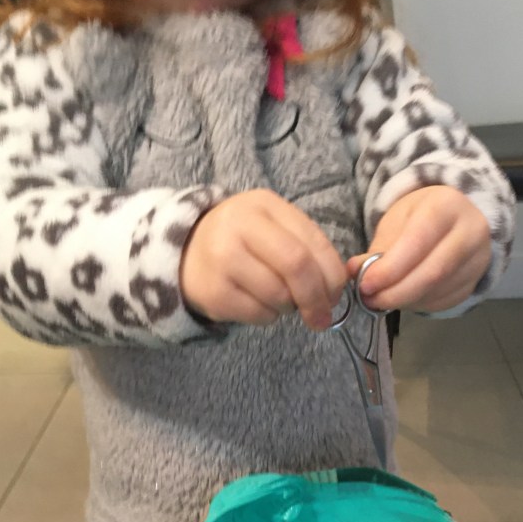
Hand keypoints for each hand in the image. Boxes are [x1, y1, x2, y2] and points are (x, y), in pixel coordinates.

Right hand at [180, 190, 346, 330]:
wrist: (186, 254)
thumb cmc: (244, 243)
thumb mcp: (274, 229)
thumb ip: (308, 250)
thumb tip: (336, 291)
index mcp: (263, 204)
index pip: (312, 244)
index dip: (332, 276)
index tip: (336, 295)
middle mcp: (239, 226)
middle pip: (296, 268)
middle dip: (317, 298)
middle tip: (322, 317)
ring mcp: (222, 258)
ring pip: (280, 296)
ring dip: (290, 307)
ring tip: (280, 299)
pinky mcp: (214, 292)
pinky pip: (260, 314)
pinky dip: (269, 317)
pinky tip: (258, 303)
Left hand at [347, 186, 491, 313]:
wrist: (459, 216)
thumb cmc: (422, 215)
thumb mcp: (398, 219)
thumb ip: (379, 247)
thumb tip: (354, 271)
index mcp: (447, 205)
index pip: (418, 242)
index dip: (390, 269)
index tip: (365, 285)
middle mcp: (471, 232)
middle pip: (432, 273)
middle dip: (396, 292)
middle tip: (370, 300)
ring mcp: (478, 259)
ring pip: (438, 291)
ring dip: (404, 302)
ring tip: (381, 300)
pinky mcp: (476, 281)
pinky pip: (445, 301)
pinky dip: (418, 305)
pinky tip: (403, 300)